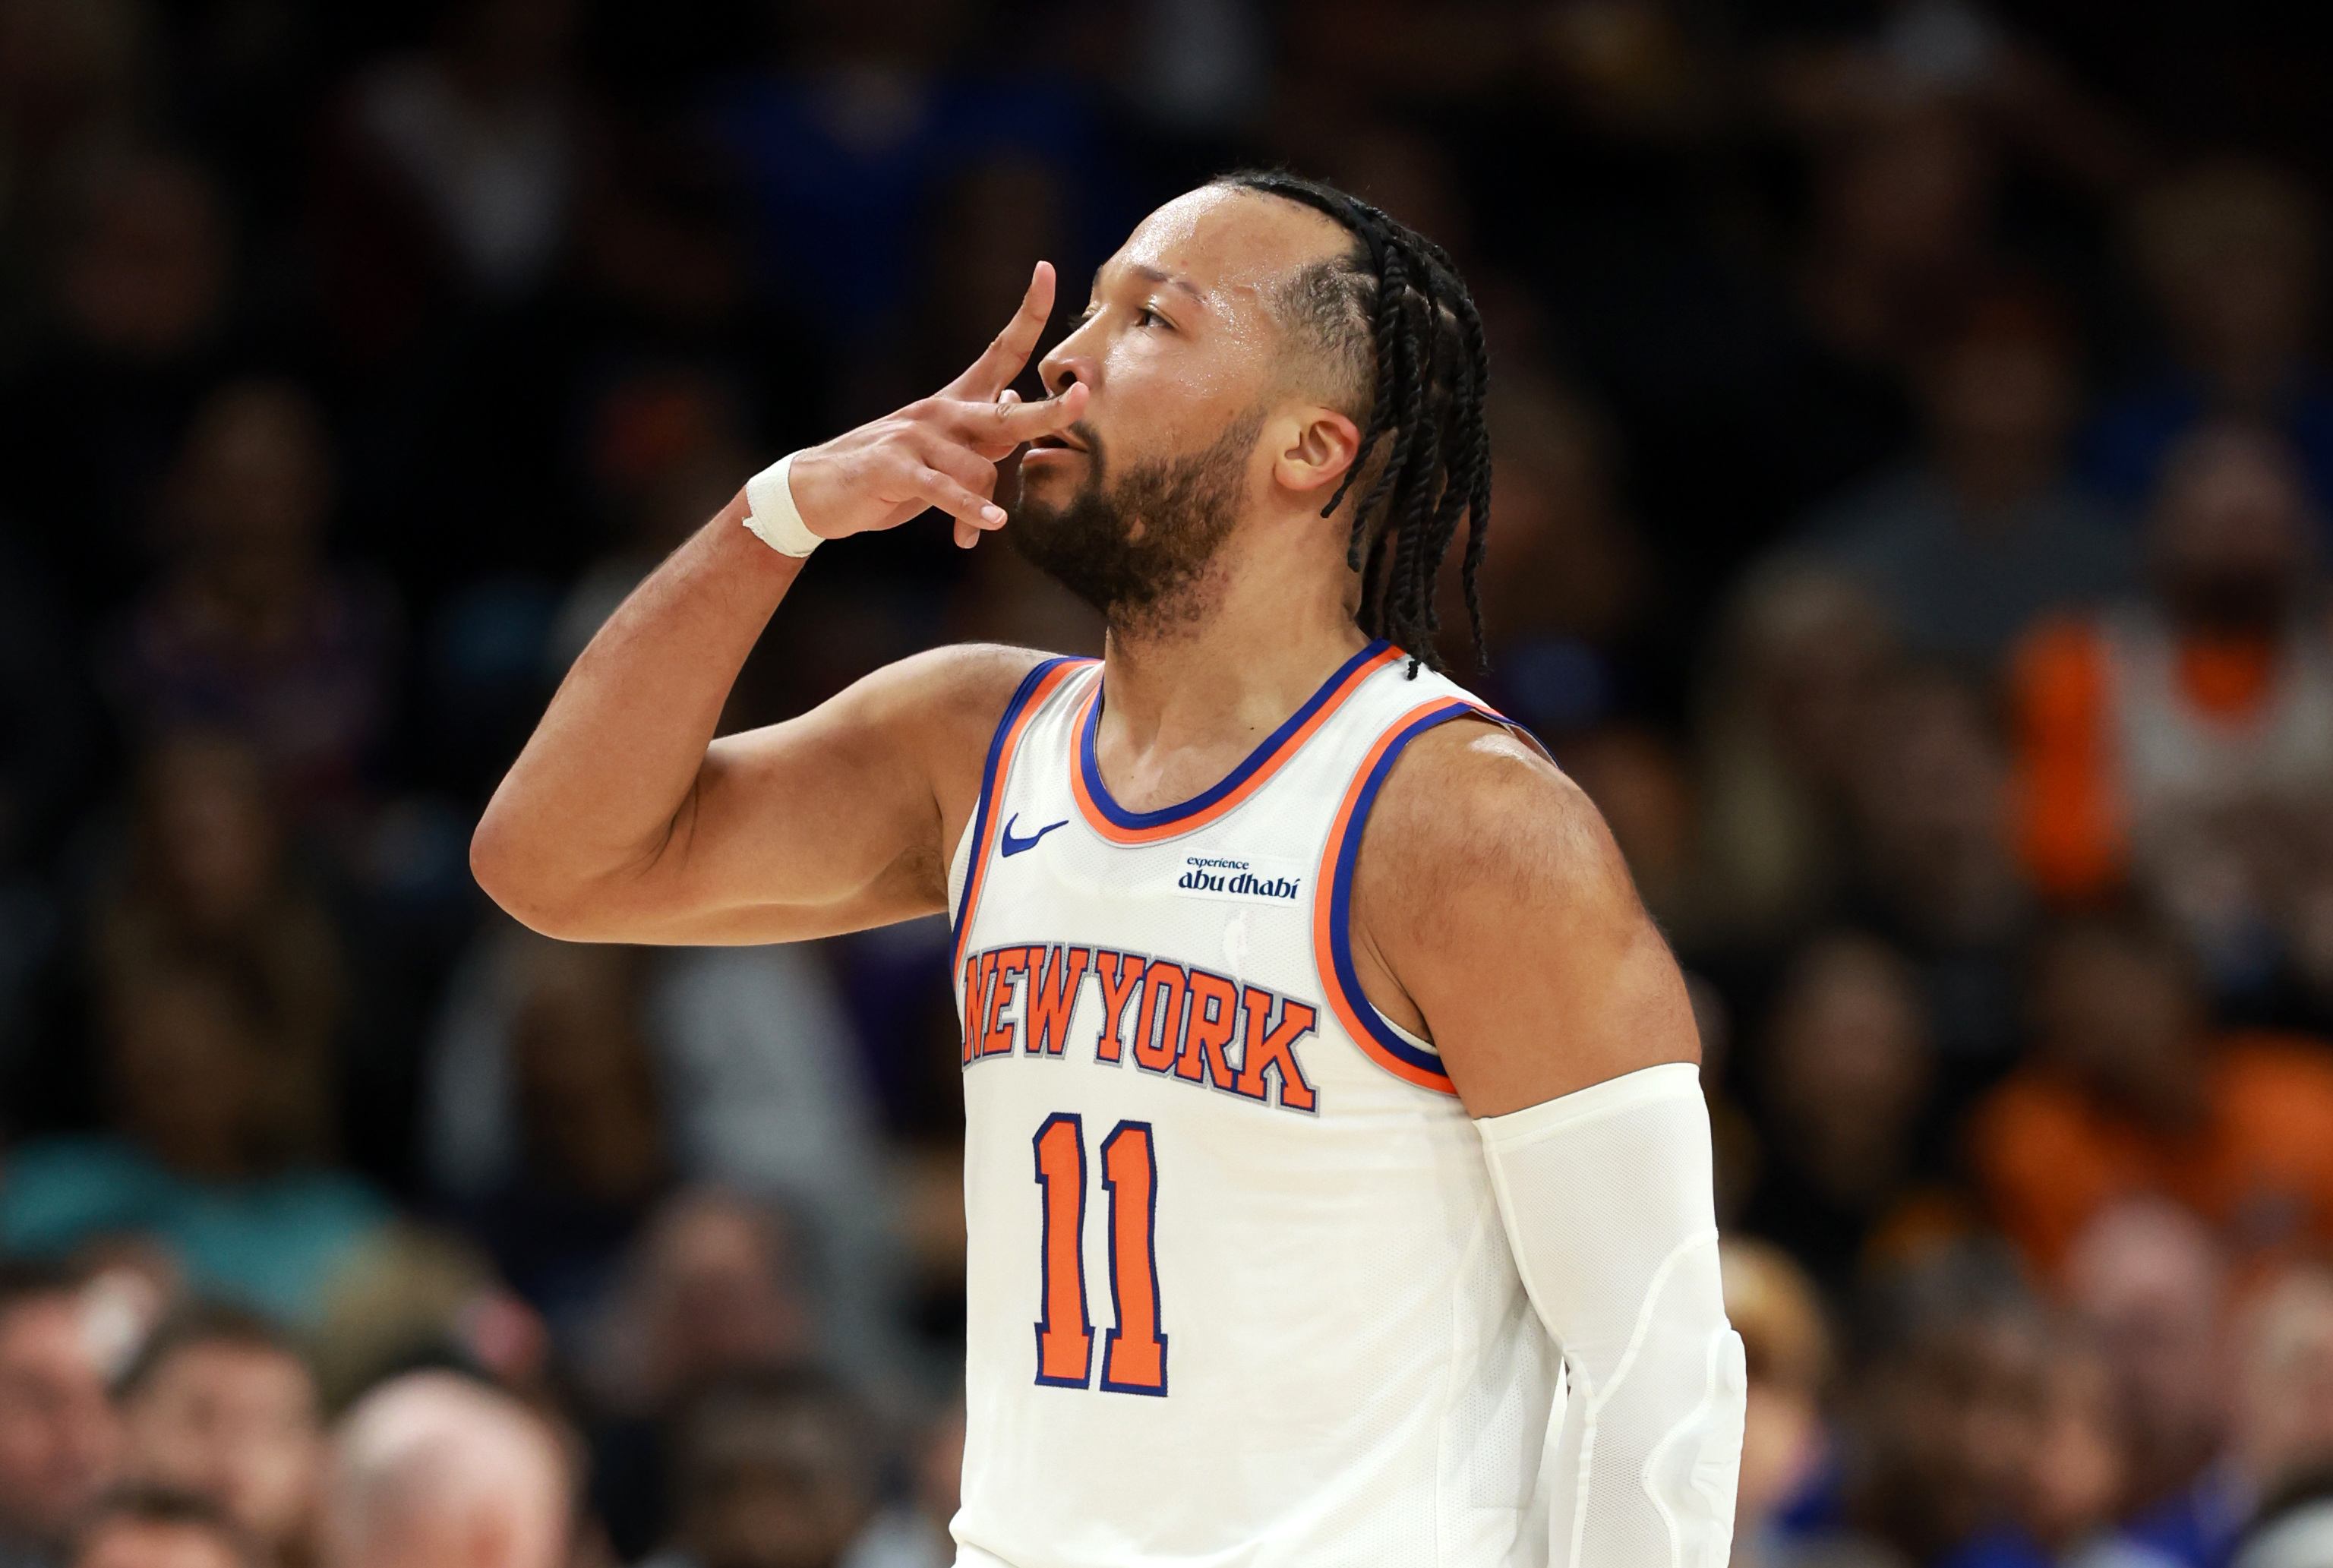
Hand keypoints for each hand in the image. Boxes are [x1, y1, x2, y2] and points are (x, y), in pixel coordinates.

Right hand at [787, 262, 1088, 548]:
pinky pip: (946, 492)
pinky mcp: (897, 469)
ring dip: (982, 507)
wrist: (819, 489)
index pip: (1001, 350)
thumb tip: (1017, 398)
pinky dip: (969, 512)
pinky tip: (989, 528)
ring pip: (980, 469)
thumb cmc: (891, 474)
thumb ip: (983, 431)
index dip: (1027, 313)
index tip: (1046, 269)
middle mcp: (941, 410)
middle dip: (1048, 411)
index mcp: (957, 400)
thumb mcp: (943, 451)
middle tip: (1083, 397)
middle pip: (1007, 411)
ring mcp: (917, 437)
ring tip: (975, 529)